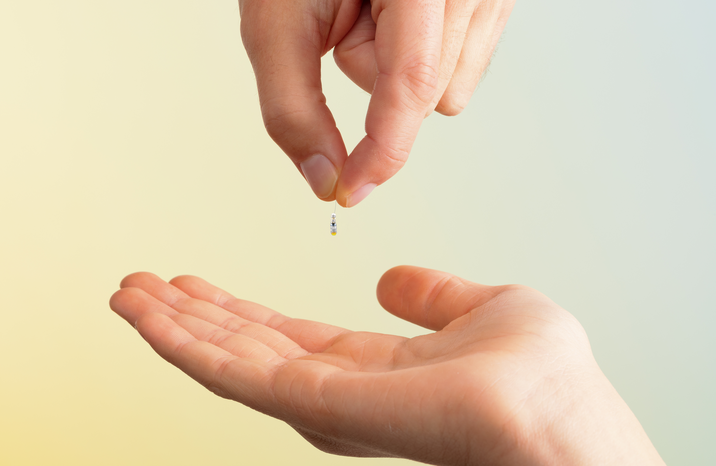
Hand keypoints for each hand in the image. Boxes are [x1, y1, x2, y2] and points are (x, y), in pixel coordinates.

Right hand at [110, 266, 663, 464]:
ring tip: (128, 295)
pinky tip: (151, 318)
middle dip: (190, 319)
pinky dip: (186, 344)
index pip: (285, 337)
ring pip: (226, 362)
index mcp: (372, 367)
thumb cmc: (543, 376)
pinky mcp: (315, 407)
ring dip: (174, 329)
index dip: (237, 311)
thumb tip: (389, 280)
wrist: (561, 418)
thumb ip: (433, 295)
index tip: (195, 284)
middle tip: (140, 286)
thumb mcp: (483, 308)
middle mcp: (337, 390)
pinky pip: (234, 375)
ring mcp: (321, 403)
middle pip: (244, 349)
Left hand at [239, 0, 514, 206]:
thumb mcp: (276, 21)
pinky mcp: (493, 4)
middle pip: (430, 98)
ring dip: (401, 72)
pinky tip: (400, 14)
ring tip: (376, 10)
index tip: (351, 191)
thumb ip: (292, 107)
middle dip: (376, 80)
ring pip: (449, 92)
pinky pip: (462, 68)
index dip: (381, 150)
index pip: (413, 83)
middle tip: (349, 18)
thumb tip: (323, 179)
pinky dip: (422, 58)